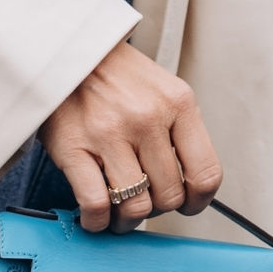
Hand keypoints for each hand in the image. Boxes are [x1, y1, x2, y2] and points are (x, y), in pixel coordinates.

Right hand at [37, 41, 222, 233]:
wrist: (66, 50)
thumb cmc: (114, 76)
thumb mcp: (162, 90)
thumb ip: (179, 132)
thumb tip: (188, 186)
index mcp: (178, 103)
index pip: (206, 172)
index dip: (198, 201)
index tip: (188, 206)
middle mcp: (147, 118)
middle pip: (170, 195)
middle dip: (158, 209)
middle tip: (144, 202)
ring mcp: (109, 134)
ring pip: (136, 206)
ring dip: (128, 220)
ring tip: (119, 213)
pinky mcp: (74, 148)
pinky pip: (96, 204)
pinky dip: (97, 221)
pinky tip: (95, 216)